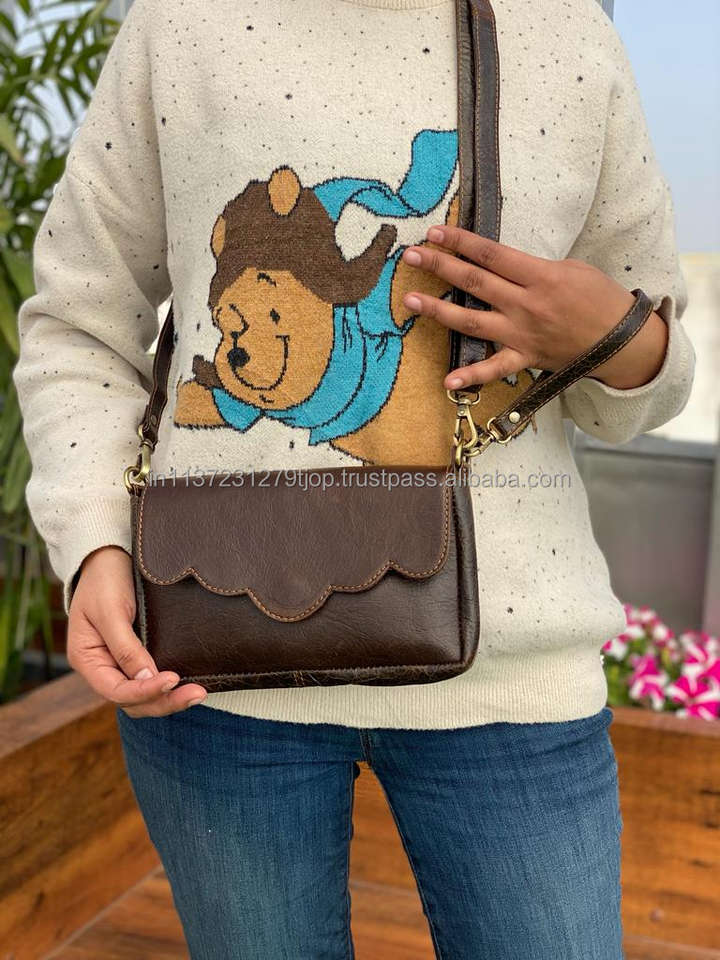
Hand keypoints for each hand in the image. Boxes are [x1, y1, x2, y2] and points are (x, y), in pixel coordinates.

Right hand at [67, 545, 207, 716]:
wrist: (109, 556)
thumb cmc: (104, 580)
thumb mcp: (111, 612)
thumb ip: (126, 648)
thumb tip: (145, 680)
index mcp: (87, 660)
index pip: (116, 691)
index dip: (145, 692)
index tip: (172, 679)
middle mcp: (103, 667)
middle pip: (132, 700)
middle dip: (164, 700)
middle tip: (197, 693)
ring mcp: (119, 663)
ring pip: (143, 695)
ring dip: (168, 698)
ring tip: (197, 693)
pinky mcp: (136, 654)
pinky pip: (149, 679)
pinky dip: (166, 686)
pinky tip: (186, 684)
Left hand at [400, 225, 668, 391]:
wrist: (622, 340)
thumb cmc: (600, 299)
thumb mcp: (571, 269)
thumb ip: (532, 268)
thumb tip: (501, 265)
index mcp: (540, 276)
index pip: (491, 255)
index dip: (461, 242)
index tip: (434, 232)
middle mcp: (525, 305)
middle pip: (474, 282)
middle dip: (440, 266)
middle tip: (410, 256)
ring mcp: (522, 334)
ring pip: (472, 321)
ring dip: (438, 311)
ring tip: (409, 302)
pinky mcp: (525, 358)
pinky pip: (495, 369)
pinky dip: (472, 376)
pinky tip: (448, 380)